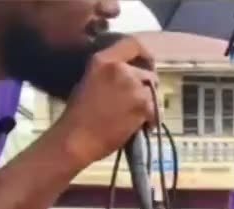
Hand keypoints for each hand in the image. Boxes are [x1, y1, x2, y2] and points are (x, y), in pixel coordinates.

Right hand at [55, 36, 157, 166]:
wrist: (77, 139)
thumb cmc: (77, 115)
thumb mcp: (90, 80)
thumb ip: (110, 72)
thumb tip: (131, 73)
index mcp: (104, 60)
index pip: (133, 44)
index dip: (144, 54)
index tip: (146, 64)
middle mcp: (121, 69)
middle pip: (149, 72)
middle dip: (147, 87)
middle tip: (139, 100)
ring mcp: (134, 87)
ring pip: (153, 92)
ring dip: (148, 104)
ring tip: (135, 116)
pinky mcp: (142, 106)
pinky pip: (156, 110)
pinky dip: (151, 119)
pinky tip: (139, 126)